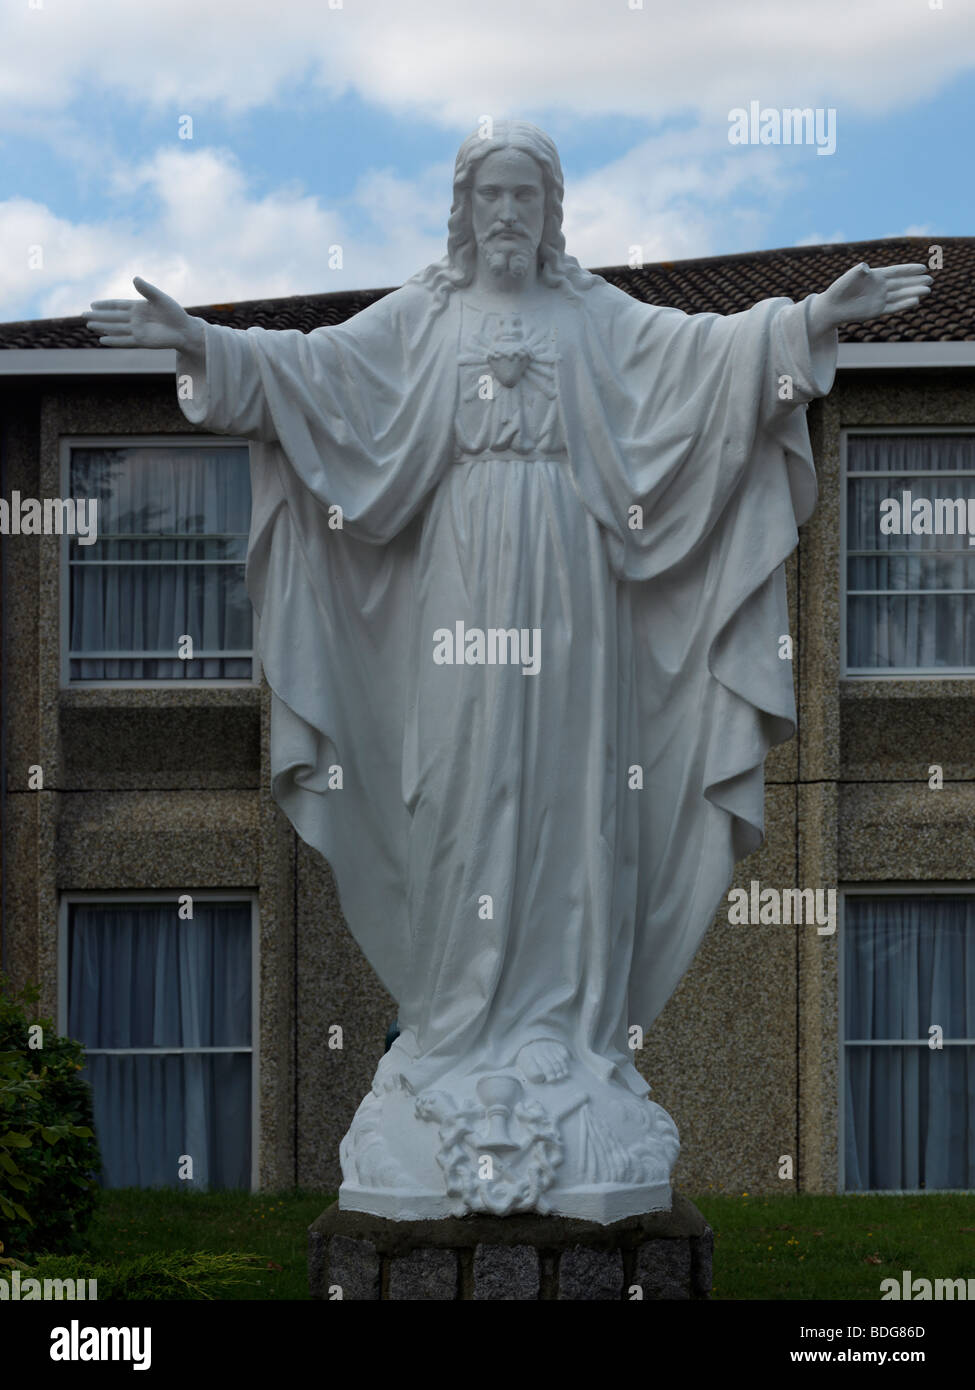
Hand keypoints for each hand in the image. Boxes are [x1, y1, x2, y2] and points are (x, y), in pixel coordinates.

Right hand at [83, 277, 203, 352]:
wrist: (185, 330)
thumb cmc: (175, 313)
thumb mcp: (160, 299)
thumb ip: (147, 289)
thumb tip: (134, 278)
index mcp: (138, 307)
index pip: (117, 305)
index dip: (105, 305)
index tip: (92, 303)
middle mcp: (135, 319)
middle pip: (112, 317)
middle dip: (98, 316)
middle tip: (83, 315)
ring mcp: (137, 331)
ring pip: (115, 329)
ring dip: (102, 327)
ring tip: (89, 326)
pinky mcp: (141, 341)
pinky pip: (124, 341)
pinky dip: (114, 341)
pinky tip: (102, 341)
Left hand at [809, 262, 932, 333]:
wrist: (832, 307)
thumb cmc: (839, 290)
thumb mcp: (848, 278)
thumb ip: (858, 272)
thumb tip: (864, 267)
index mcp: (876, 276)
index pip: (896, 272)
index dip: (909, 270)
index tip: (923, 268)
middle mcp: (880, 287)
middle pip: (902, 283)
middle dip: (916, 282)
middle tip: (930, 280)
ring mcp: (879, 299)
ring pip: (900, 295)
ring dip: (913, 293)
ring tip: (927, 290)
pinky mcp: (877, 311)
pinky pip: (893, 307)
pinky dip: (903, 305)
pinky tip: (915, 302)